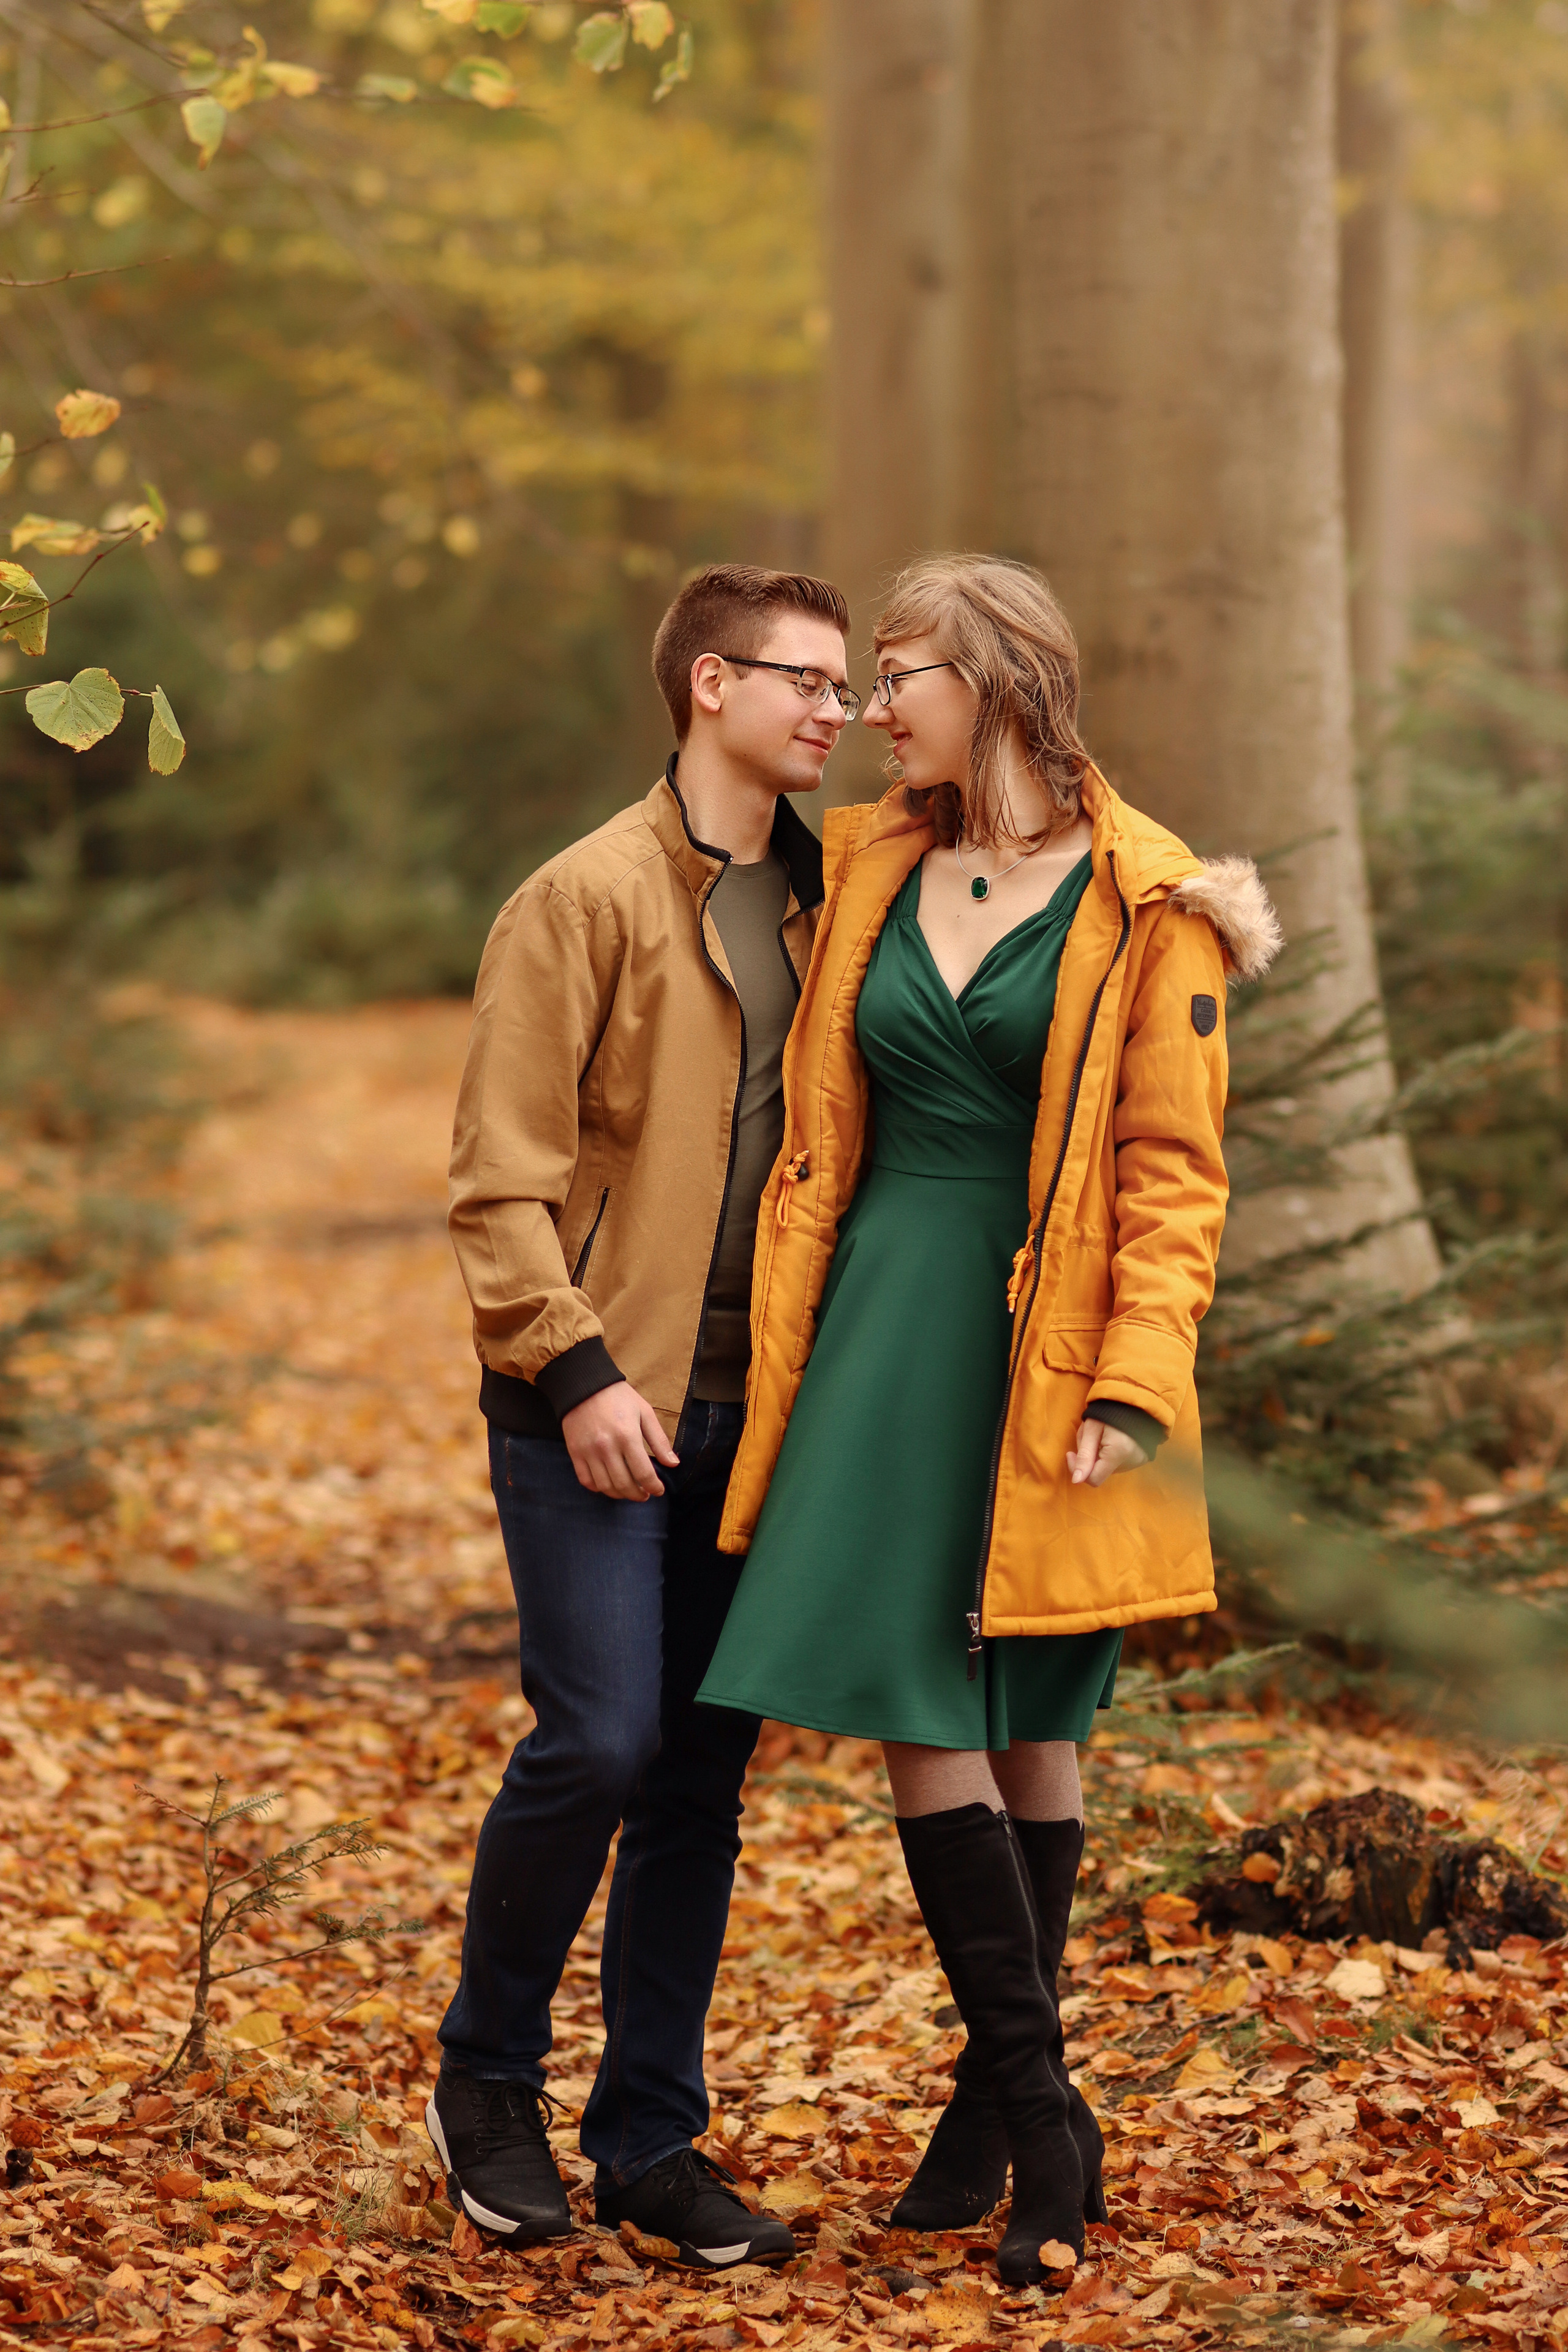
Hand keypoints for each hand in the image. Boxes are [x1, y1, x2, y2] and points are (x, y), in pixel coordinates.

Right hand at [561, 1382, 679, 1500]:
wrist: (584, 1385)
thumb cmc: (619, 1397)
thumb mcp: (645, 1412)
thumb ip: (659, 1440)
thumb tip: (673, 1464)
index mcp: (627, 1436)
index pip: (643, 1473)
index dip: (654, 1487)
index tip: (659, 1490)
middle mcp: (607, 1447)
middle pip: (624, 1484)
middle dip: (638, 1495)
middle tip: (645, 1494)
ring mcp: (588, 1451)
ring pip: (605, 1486)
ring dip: (620, 1495)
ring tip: (629, 1492)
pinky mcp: (575, 1452)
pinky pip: (586, 1480)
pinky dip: (598, 1488)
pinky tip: (608, 1485)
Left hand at [1067, 1418, 1149, 1487]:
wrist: (1131, 1400)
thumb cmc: (1107, 1411)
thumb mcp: (1090, 1430)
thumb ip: (1084, 1456)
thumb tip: (1076, 1481)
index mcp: (1119, 1452)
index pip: (1093, 1478)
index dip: (1078, 1469)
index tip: (1070, 1454)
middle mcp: (1131, 1461)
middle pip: (1100, 1471)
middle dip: (1089, 1458)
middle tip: (1089, 1437)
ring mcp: (1138, 1461)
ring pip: (1107, 1468)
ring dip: (1099, 1456)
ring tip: (1102, 1436)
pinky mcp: (1141, 1458)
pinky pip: (1118, 1464)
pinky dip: (1110, 1455)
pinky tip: (1112, 1439)